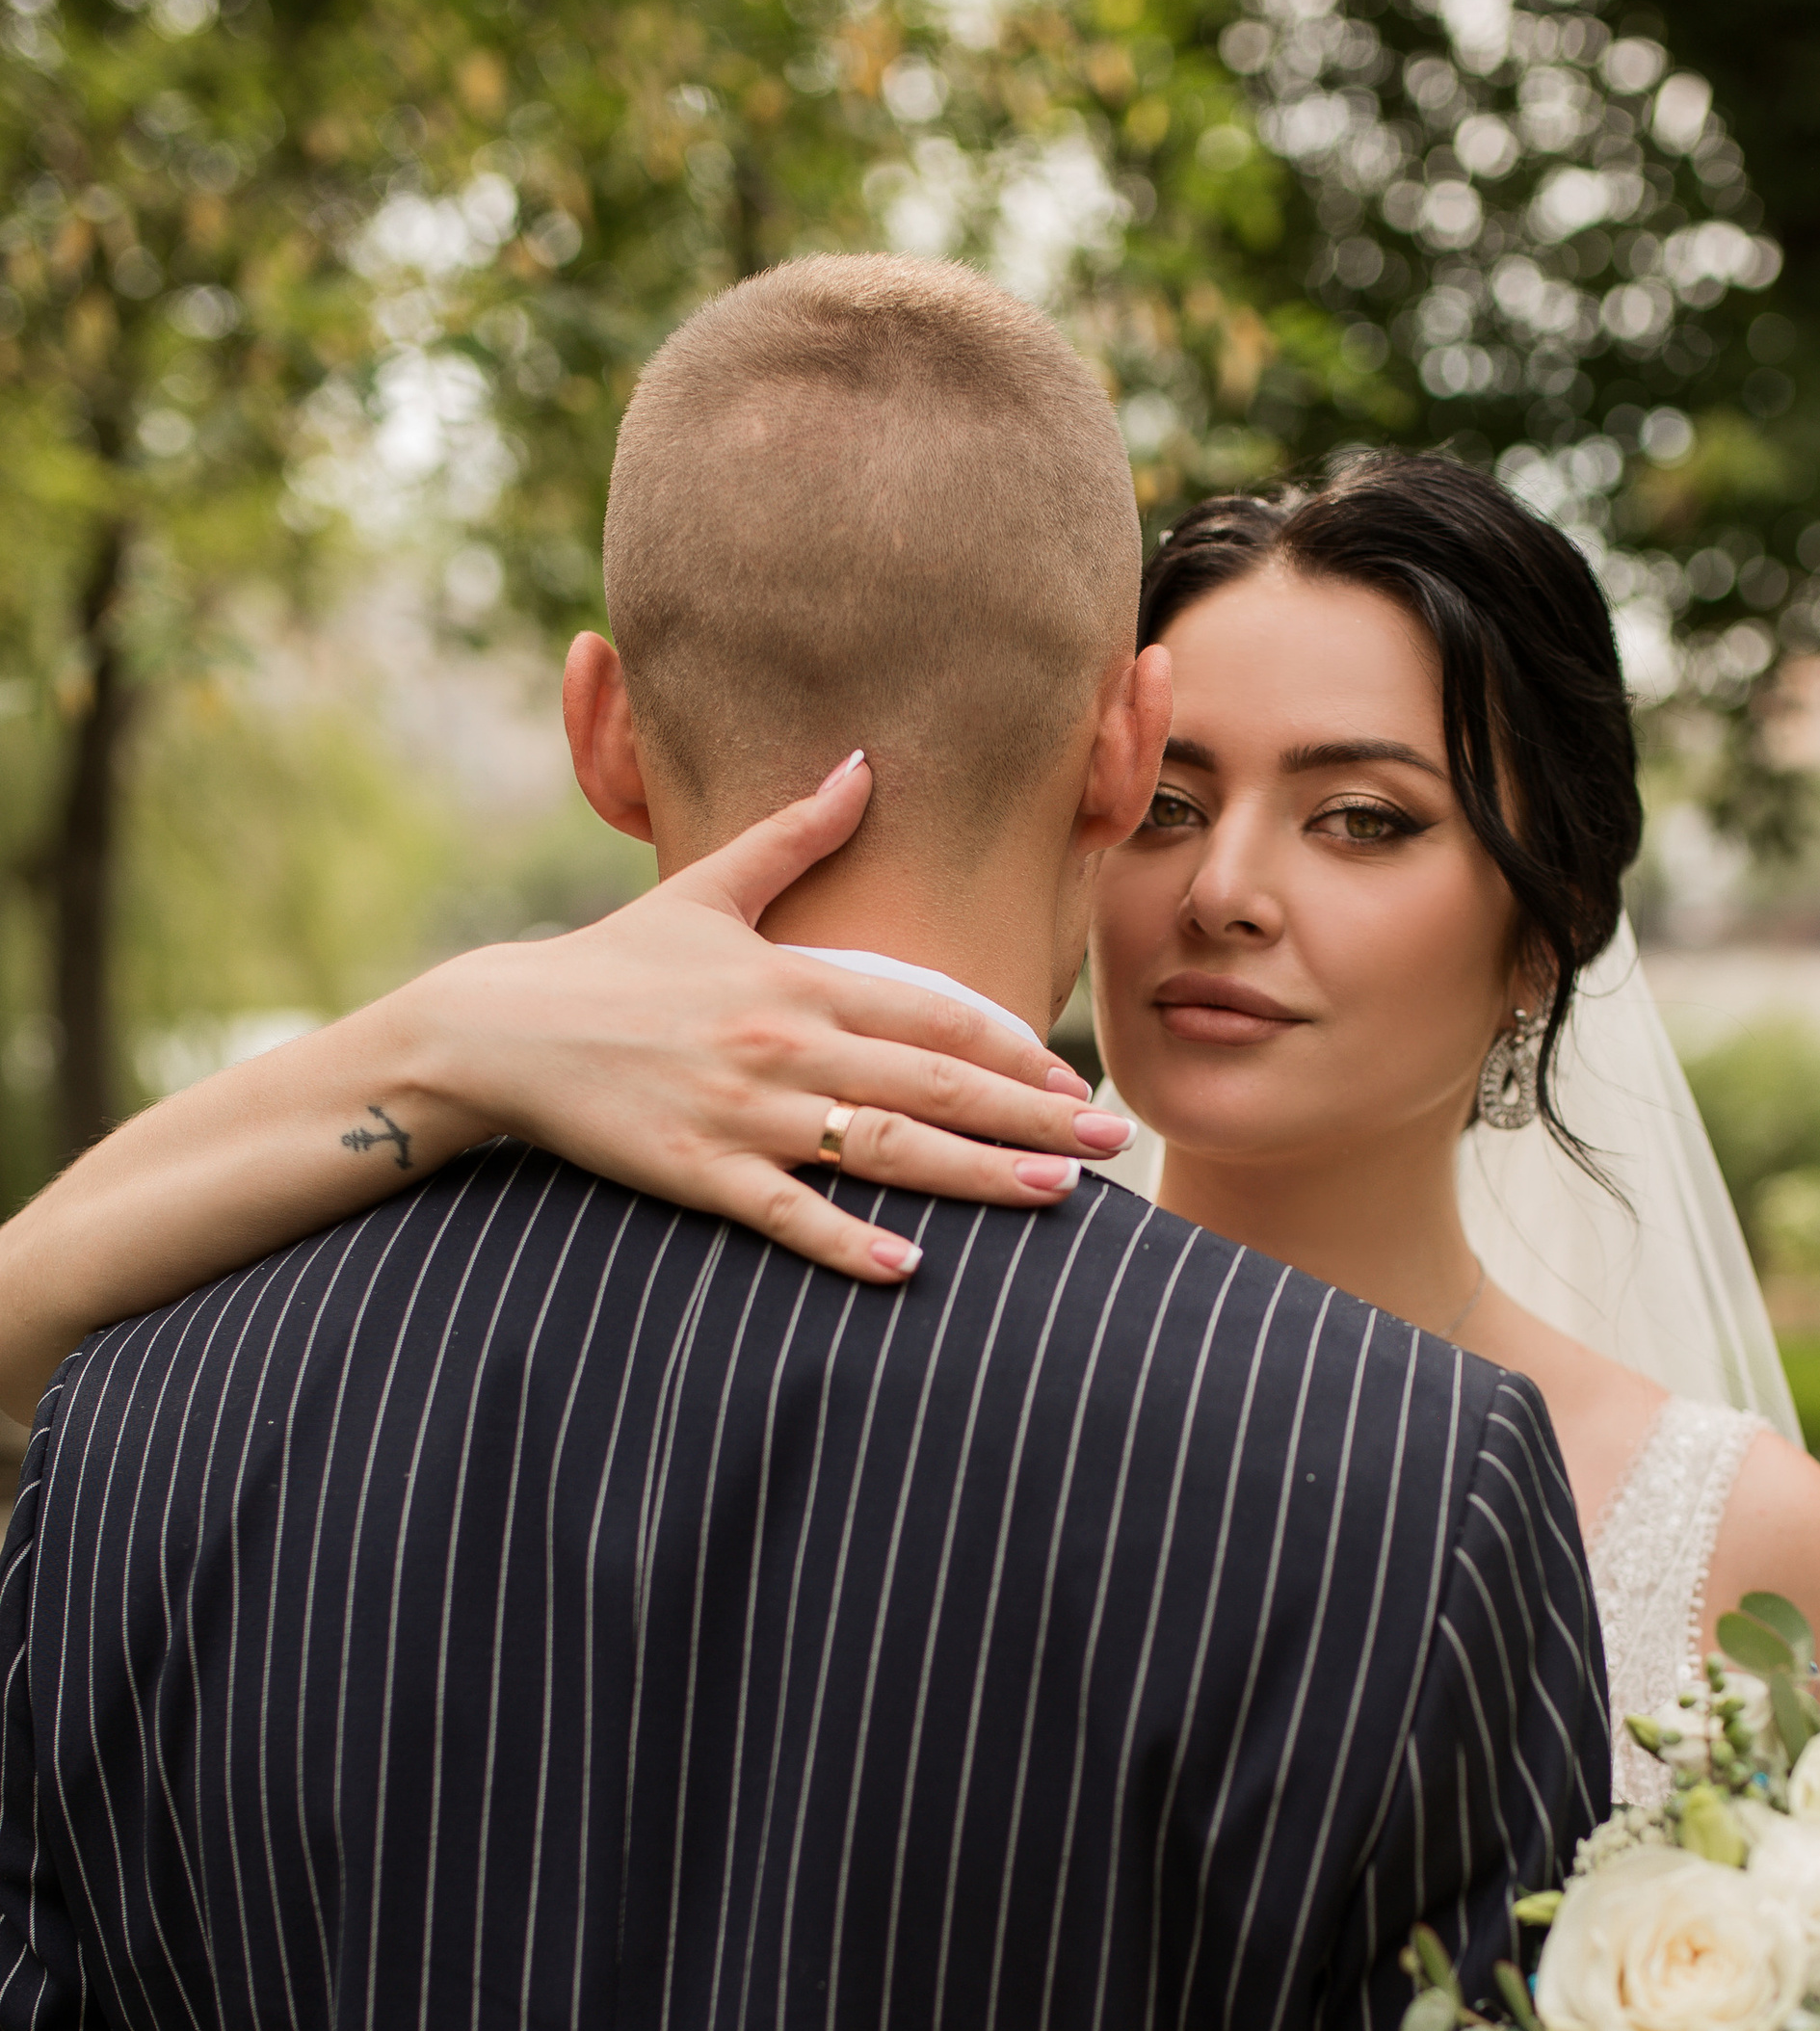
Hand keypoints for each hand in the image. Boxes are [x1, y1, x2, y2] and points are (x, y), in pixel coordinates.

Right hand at [420, 756, 1132, 1283]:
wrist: (499, 1025)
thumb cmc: (612, 962)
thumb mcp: (707, 888)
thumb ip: (797, 834)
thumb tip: (863, 762)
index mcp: (795, 978)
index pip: (933, 1015)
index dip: (1013, 1050)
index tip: (1074, 1079)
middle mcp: (783, 1044)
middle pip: (933, 1084)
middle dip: (1030, 1117)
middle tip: (1109, 1144)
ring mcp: (743, 1112)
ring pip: (883, 1148)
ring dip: (975, 1175)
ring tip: (1055, 1196)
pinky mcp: (697, 1171)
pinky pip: (788, 1214)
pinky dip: (849, 1242)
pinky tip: (911, 1267)